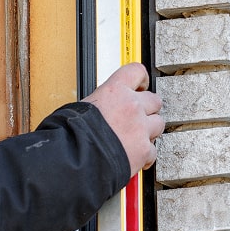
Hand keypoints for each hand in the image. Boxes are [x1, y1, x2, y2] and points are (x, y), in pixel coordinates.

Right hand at [82, 62, 163, 176]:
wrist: (76, 159)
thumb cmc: (71, 135)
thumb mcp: (79, 108)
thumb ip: (97, 104)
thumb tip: (94, 108)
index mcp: (114, 91)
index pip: (136, 71)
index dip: (140, 79)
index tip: (140, 85)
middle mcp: (131, 106)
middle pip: (154, 100)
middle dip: (147, 109)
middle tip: (136, 116)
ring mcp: (140, 128)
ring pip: (158, 124)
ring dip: (148, 131)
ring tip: (134, 138)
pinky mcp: (144, 150)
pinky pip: (152, 150)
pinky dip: (145, 155)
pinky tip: (134, 156)